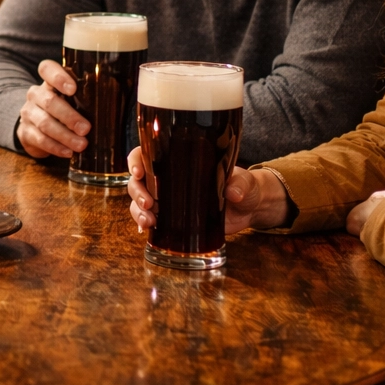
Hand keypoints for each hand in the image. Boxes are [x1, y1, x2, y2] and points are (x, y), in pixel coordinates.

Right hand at [17, 59, 88, 159]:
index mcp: (48, 82)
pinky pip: (39, 139)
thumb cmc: (64, 110)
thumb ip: (87, 96)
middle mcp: (35, 94)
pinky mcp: (25, 132)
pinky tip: (68, 152)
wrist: (36, 127)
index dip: (58, 77)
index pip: (47, 69)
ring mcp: (28, 113)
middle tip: (86, 128)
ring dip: (64, 135)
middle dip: (69, 116)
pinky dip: (55, 147)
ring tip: (81, 145)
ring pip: (44, 122)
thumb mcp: (72, 100)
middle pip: (49, 101)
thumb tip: (121, 101)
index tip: (73, 89)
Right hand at [126, 148, 292, 235]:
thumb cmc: (244, 186)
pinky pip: (149, 219)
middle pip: (138, 180)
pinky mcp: (172, 218)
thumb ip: (241, 183)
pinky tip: (146, 229)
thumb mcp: (245, 181)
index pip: (147, 154)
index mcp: (180, 161)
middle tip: (149, 203)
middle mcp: (168, 178)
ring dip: (138, 210)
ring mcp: (168, 199)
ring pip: (139, 201)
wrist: (248, 208)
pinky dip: (144, 224)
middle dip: (137, 191)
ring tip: (149, 221)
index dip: (136, 161)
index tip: (139, 172)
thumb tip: (234, 192)